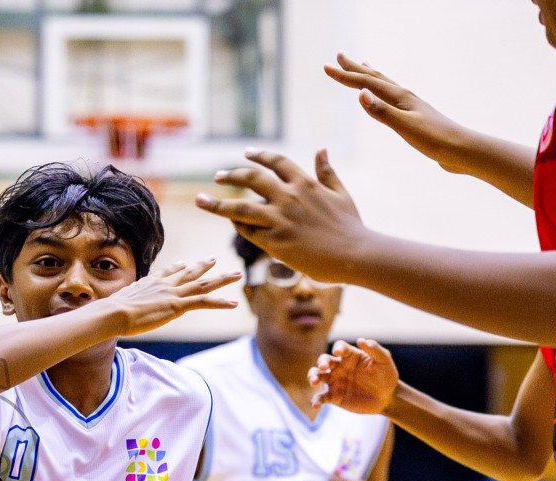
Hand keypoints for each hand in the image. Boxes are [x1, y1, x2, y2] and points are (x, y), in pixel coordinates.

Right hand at [110, 259, 241, 333]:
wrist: (113, 313)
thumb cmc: (110, 313)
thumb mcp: (116, 304)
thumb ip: (121, 304)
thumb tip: (109, 310)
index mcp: (149, 283)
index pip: (166, 272)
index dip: (177, 267)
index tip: (183, 263)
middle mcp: (163, 284)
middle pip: (188, 273)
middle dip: (203, 266)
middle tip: (213, 259)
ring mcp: (172, 293)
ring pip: (202, 283)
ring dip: (221, 279)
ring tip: (236, 274)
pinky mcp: (177, 305)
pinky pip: (204, 301)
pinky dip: (220, 302)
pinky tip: (233, 303)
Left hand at [196, 150, 364, 283]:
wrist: (355, 255)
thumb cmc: (351, 226)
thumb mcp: (340, 193)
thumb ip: (327, 171)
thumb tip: (321, 149)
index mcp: (304, 183)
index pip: (275, 161)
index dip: (258, 155)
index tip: (245, 153)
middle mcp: (288, 198)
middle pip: (251, 179)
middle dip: (231, 175)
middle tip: (217, 177)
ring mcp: (279, 220)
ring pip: (239, 208)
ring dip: (216, 204)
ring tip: (200, 200)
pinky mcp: (274, 242)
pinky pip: (248, 232)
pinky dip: (238, 227)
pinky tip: (231, 224)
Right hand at [310, 338, 398, 413]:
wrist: (387, 397)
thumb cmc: (386, 375)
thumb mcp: (384, 361)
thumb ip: (375, 349)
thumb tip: (361, 340)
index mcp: (350, 356)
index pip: (340, 347)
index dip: (338, 348)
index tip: (338, 352)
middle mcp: (339, 367)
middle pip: (324, 361)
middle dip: (321, 363)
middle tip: (324, 368)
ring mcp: (335, 382)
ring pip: (317, 376)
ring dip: (312, 377)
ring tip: (314, 382)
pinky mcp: (334, 397)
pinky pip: (321, 397)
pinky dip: (315, 401)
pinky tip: (315, 405)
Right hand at [324, 55, 467, 172]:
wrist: (461, 150)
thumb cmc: (435, 140)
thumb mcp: (405, 127)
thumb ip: (382, 111)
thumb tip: (360, 94)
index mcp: (399, 97)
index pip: (366, 83)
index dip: (344, 76)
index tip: (326, 67)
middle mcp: (403, 96)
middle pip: (374, 77)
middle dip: (354, 68)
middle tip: (339, 56)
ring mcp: (409, 105)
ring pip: (383, 85)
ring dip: (368, 75)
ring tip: (361, 65)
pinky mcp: (413, 116)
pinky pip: (389, 97)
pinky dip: (380, 91)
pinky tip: (383, 96)